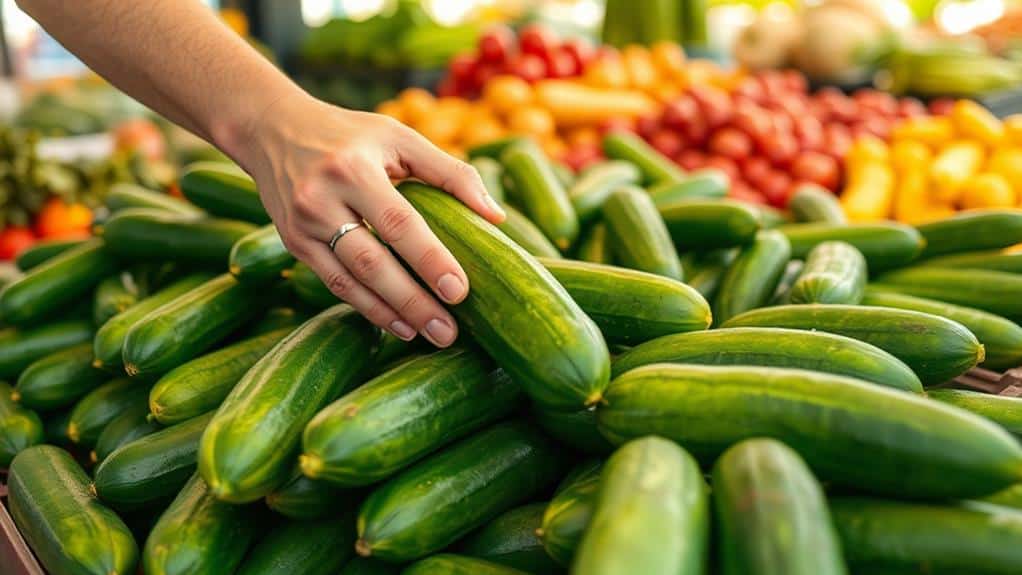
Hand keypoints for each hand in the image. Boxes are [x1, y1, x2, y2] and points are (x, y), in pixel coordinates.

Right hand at [228, 92, 504, 346]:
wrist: (272, 129)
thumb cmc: (351, 135)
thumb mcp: (400, 137)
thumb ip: (451, 172)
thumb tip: (497, 215)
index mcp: (353, 169)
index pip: (398, 223)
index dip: (430, 259)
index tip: (460, 291)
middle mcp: (321, 199)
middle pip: (372, 262)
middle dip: (413, 301)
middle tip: (449, 331)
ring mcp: (302, 226)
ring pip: (350, 281)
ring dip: (390, 313)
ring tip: (428, 335)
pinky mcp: (294, 243)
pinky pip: (334, 283)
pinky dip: (367, 307)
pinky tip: (397, 324)